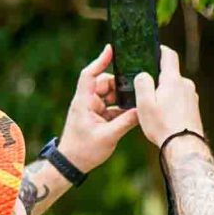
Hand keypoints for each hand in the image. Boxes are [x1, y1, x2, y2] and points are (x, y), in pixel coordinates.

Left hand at [57, 46, 139, 169]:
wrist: (72, 164)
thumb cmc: (84, 150)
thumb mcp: (108, 136)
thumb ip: (126, 122)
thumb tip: (142, 110)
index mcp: (84, 102)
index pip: (89, 75)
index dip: (100, 61)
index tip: (111, 50)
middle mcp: (87, 102)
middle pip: (104, 84)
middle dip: (120, 86)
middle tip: (136, 88)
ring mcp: (92, 109)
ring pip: (110, 96)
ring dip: (122, 99)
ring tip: (137, 102)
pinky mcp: (98, 117)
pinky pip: (112, 107)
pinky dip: (122, 109)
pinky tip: (133, 113)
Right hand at [133, 45, 204, 148]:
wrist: (184, 147)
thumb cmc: (162, 125)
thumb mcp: (144, 103)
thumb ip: (142, 83)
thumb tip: (144, 74)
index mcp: (173, 80)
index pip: (169, 55)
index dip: (160, 49)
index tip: (154, 49)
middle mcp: (186, 85)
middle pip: (170, 74)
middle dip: (158, 78)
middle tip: (144, 89)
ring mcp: (192, 97)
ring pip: (175, 89)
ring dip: (165, 93)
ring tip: (153, 107)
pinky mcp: (194, 109)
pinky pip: (180, 100)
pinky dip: (172, 103)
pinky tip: (164, 116)